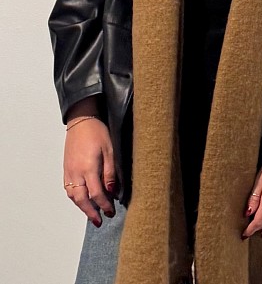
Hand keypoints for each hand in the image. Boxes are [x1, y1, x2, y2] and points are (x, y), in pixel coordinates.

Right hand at [63, 104, 115, 225]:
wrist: (81, 122)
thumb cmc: (98, 133)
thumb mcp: (110, 151)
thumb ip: (110, 172)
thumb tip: (113, 191)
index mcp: (88, 168)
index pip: (96, 193)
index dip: (104, 205)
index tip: (111, 212)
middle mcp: (76, 173)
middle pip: (81, 199)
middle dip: (90, 212)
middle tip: (98, 221)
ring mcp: (68, 172)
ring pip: (72, 196)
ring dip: (81, 207)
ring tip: (91, 214)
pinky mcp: (65, 169)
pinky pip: (68, 189)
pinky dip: (74, 198)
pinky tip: (81, 200)